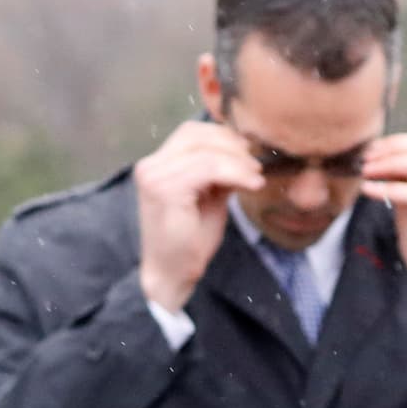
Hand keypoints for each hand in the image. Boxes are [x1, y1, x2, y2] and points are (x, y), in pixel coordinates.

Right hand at [129, 116, 264, 315]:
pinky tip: (251, 185)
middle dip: (232, 145)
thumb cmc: (189, 240)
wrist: (172, 274)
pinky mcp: (165, 189)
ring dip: (238, 162)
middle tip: (257, 165)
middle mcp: (149, 165)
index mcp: (156, 164)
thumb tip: (244, 150)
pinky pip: (207, 168)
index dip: (224, 137)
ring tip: (256, 178)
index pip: (192, 133)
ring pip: (206, 151)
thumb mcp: (208, 196)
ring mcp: (154, 176)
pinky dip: (235, 173)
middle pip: (197, 134)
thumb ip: (218, 171)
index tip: (250, 154)